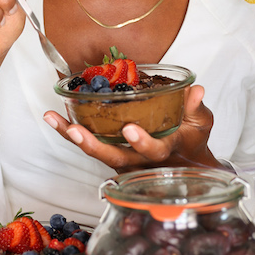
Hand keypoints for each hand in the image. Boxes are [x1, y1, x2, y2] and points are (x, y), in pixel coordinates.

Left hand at [43, 85, 224, 171]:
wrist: (184, 164)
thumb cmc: (191, 140)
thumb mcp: (200, 124)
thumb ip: (196, 108)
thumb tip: (196, 90)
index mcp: (164, 153)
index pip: (153, 152)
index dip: (141, 143)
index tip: (129, 129)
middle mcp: (139, 162)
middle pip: (113, 158)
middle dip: (93, 145)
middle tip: (76, 130)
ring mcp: (122, 160)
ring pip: (95, 151)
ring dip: (72, 136)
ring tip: (53, 118)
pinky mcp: (110, 154)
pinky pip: (88, 144)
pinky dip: (70, 132)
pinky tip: (54, 118)